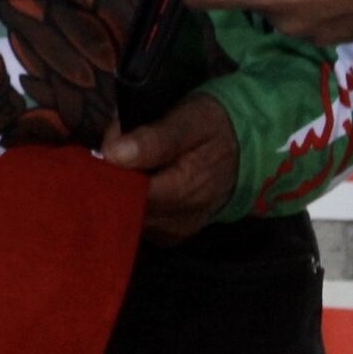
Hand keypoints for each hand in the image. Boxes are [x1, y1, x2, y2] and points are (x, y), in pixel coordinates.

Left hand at [102, 94, 238, 243]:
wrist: (243, 151)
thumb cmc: (215, 127)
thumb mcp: (191, 118)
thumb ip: (154, 138)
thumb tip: (113, 153)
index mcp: (182, 192)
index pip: (125, 194)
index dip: (108, 170)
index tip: (111, 143)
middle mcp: (176, 221)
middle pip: (122, 208)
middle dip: (112, 179)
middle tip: (119, 145)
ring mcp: (172, 232)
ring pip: (127, 216)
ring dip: (119, 191)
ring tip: (130, 161)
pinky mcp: (170, 234)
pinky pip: (139, 222)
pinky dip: (131, 202)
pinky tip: (137, 181)